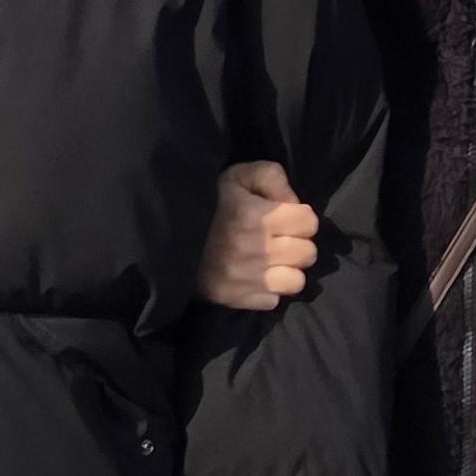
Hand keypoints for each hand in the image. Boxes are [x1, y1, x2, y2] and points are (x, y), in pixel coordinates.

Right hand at [202, 158, 316, 310]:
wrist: (166, 234)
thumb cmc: (207, 201)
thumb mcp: (238, 175)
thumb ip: (272, 177)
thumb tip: (294, 202)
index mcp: (255, 216)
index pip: (309, 223)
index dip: (301, 217)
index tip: (286, 216)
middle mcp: (255, 251)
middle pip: (307, 254)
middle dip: (298, 243)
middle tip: (281, 239)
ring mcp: (245, 279)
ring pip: (295, 282)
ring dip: (288, 271)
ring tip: (273, 262)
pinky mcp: (234, 299)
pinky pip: (272, 300)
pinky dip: (268, 289)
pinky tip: (255, 276)